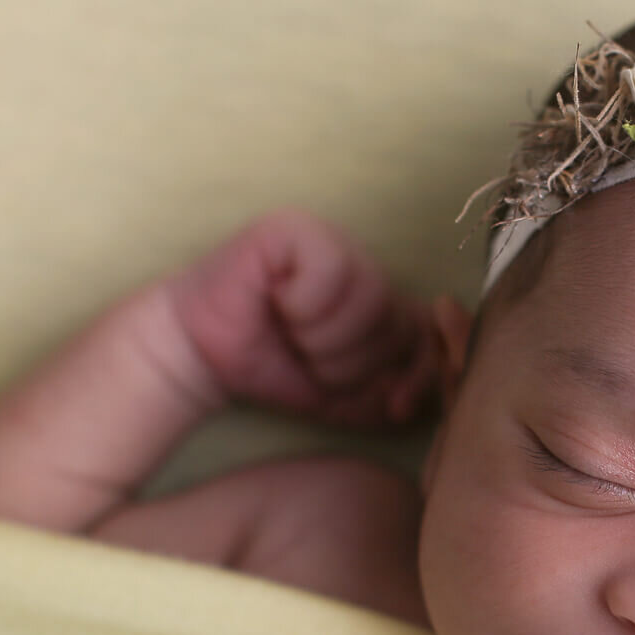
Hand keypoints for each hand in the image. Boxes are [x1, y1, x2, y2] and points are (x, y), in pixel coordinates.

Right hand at [165, 209, 440, 428]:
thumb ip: (389, 398)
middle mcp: (366, 265)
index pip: (432, 331)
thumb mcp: (345, 398)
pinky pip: (330, 272)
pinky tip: (277, 303)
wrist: (201, 355)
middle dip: (355, 362)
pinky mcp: (297, 229)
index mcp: (385, 301)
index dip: (422, 371)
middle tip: (311, 360)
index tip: (396, 405)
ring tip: (293, 336)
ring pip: (369, 298)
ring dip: (327, 339)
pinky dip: (303, 305)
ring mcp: (334, 241)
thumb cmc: (275, 370)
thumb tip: (425, 401)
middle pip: (398, 320)